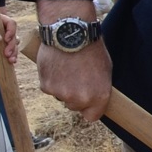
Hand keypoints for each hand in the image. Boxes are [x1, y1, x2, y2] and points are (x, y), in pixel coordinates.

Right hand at [36, 0, 110, 120]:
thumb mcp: (105, 72)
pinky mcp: (46, 86)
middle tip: (75, 78)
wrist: (70, 34)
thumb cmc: (91, 49)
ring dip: (61, 87)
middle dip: (74, 96)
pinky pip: (48, 88)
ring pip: (60, 97)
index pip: (91, 117)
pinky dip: (51, 80)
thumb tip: (94, 99)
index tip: (87, 103)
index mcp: (99, 97)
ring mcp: (61, 94)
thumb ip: (98, 89)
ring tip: (66, 68)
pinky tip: (56, 66)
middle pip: (74, 107)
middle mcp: (80, 99)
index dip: (89, 109)